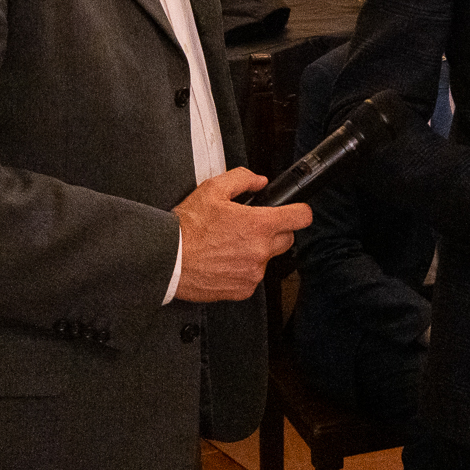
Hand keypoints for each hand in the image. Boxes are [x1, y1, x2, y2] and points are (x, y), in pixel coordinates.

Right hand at [172, 168, 307, 302]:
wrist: (167, 260)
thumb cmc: (186, 228)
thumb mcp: (212, 190)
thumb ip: (241, 179)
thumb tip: (258, 180)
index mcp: (259, 225)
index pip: (301, 217)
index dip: (299, 211)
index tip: (295, 212)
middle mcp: (261, 251)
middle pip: (287, 239)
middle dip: (275, 232)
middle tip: (251, 228)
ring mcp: (253, 273)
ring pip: (268, 259)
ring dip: (257, 252)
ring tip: (230, 245)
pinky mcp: (243, 289)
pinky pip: (252, 277)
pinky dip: (243, 270)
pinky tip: (224, 261)